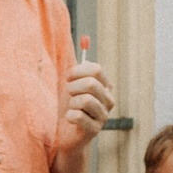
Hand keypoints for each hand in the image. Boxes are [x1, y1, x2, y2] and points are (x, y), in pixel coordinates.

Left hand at [56, 35, 114, 154]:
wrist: (64, 133)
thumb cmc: (68, 105)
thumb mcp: (72, 83)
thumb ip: (78, 64)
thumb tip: (85, 39)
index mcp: (105, 86)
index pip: (96, 69)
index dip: (78, 71)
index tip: (68, 78)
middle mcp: (108, 100)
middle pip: (91, 83)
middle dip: (72, 88)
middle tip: (68, 96)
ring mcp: (104, 116)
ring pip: (84, 100)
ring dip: (70, 103)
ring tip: (70, 109)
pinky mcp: (95, 130)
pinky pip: (77, 116)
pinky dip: (68, 116)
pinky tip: (70, 120)